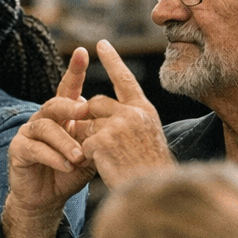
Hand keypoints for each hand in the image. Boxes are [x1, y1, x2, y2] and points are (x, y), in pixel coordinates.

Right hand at [3, 46, 95, 237]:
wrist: (46, 199)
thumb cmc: (70, 172)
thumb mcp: (89, 152)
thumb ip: (97, 136)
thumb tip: (120, 121)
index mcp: (61, 116)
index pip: (68, 88)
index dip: (74, 70)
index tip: (84, 51)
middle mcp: (43, 119)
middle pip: (54, 103)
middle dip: (69, 106)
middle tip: (84, 110)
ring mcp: (28, 133)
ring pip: (45, 127)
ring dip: (65, 142)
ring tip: (80, 156)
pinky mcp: (18, 150)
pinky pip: (34, 148)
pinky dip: (53, 157)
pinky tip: (67, 166)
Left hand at [74, 40, 174, 186]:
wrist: (155, 194)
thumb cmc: (150, 172)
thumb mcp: (146, 139)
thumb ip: (128, 121)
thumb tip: (94, 108)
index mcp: (145, 111)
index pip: (125, 80)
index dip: (113, 61)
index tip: (100, 43)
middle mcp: (134, 113)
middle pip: (94, 104)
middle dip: (89, 121)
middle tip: (103, 144)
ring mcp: (118, 125)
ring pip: (85, 124)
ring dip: (88, 141)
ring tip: (110, 159)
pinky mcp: (103, 140)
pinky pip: (81, 142)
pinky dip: (86, 156)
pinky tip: (105, 166)